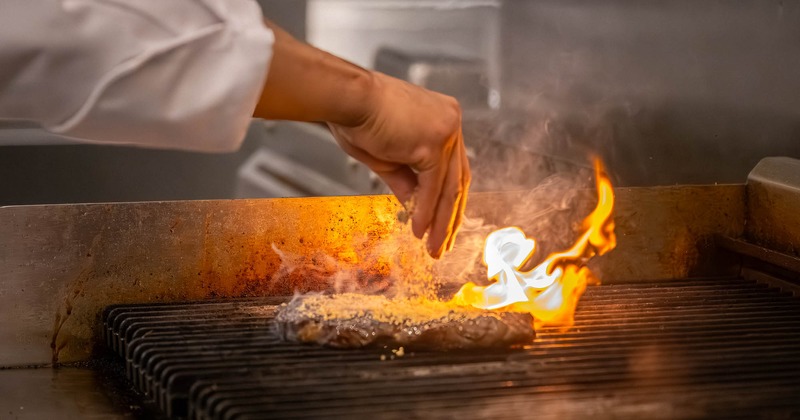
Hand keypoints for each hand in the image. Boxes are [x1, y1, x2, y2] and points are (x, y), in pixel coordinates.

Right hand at [253, 21, 469, 257]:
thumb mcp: (387, 156)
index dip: (447, 200)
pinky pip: (434, 187)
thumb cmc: (358, 117)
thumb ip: (405, 179)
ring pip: (450, 187)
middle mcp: (451, 121)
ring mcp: (446, 131)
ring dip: (442, 221)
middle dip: (451, 217)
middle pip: (459, 178)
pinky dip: (427, 212)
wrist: (346, 97)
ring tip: (435, 247)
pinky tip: (421, 231)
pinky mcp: (435, 143)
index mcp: (443, 118)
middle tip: (444, 244)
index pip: (453, 166)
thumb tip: (414, 205)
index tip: (442, 225)